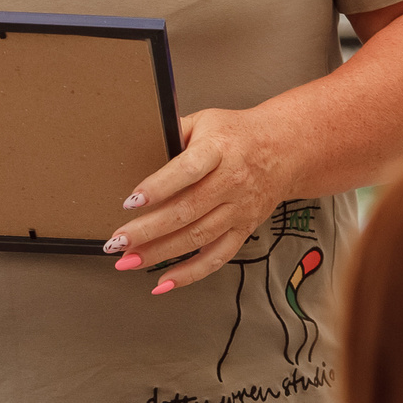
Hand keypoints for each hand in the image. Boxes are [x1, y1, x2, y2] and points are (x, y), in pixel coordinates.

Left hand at [105, 107, 295, 296]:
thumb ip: (173, 132)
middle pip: (186, 211)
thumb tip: (136, 145)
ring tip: (129, 261)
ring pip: (197, 237)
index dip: (158, 187)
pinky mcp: (244, 229)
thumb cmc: (238, 134)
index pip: (187, 170)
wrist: (284, 149)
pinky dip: (190, 273)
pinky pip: (217, 257)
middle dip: (148, 230)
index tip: (131, 201)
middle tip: (118, 242)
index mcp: (219, 150)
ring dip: (160, 254)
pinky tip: (164, 281)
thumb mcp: (205, 120)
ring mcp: (239, 209)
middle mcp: (231, 182)